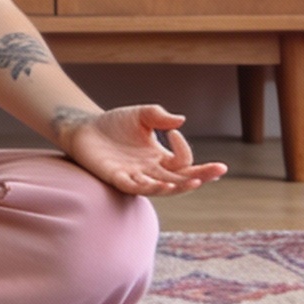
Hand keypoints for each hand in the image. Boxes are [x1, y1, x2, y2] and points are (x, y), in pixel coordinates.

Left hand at [58, 105, 226, 195]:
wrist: (85, 128)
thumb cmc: (115, 124)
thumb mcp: (141, 115)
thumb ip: (160, 116)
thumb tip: (181, 120)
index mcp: (160, 159)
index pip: (183, 162)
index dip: (184, 149)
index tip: (173, 132)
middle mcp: (151, 172)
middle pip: (181, 179)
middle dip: (200, 176)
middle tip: (218, 170)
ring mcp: (135, 177)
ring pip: (162, 188)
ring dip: (178, 186)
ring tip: (193, 181)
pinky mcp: (116, 178)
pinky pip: (136, 188)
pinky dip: (150, 187)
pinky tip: (163, 184)